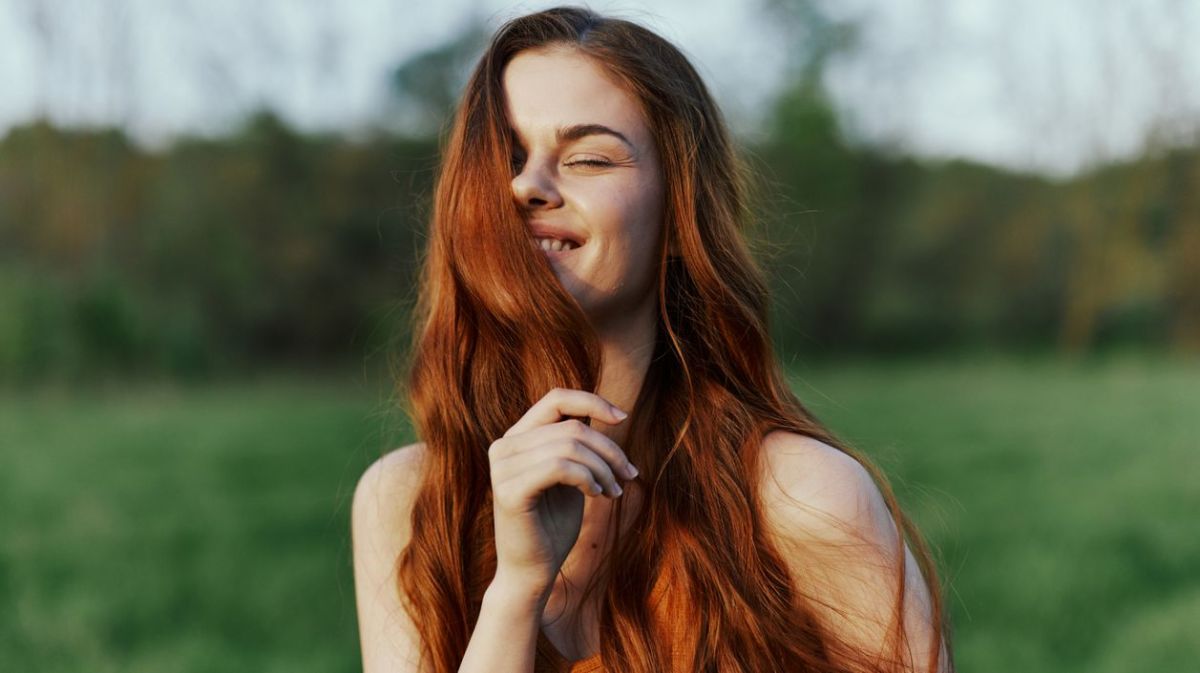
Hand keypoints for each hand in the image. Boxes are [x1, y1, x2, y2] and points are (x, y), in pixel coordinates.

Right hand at [487, 388, 638, 601]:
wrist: (532, 573)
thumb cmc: (553, 526)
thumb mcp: (571, 477)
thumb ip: (578, 445)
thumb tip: (610, 413)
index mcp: (517, 438)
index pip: (556, 399)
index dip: (592, 401)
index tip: (623, 417)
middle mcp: (504, 446)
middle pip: (572, 427)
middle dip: (610, 450)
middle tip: (629, 476)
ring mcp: (503, 466)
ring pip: (571, 446)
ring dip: (604, 469)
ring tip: (614, 492)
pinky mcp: (509, 489)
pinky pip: (560, 466)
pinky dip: (587, 478)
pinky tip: (595, 495)